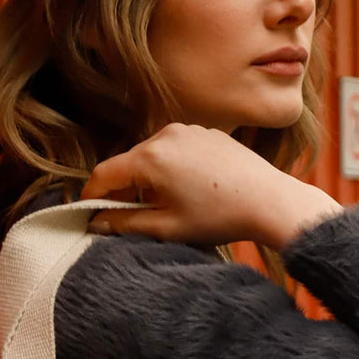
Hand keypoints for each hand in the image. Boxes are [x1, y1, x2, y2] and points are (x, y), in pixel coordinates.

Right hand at [78, 123, 342, 250]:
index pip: (105, 174)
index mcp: (150, 157)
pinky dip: (170, 170)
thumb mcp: (166, 228)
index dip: (92, 196)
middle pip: (128, 163)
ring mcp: (187, 130)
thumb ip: (125, 224)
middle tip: (124, 219)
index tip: (88, 214)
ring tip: (162, 209)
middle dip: (123, 191)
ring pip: (152, 157)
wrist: (269, 200)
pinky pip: (175, 151)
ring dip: (147, 181)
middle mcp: (165, 135)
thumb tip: (97, 223)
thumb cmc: (219, 217)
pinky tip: (187, 193)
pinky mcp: (206, 133)